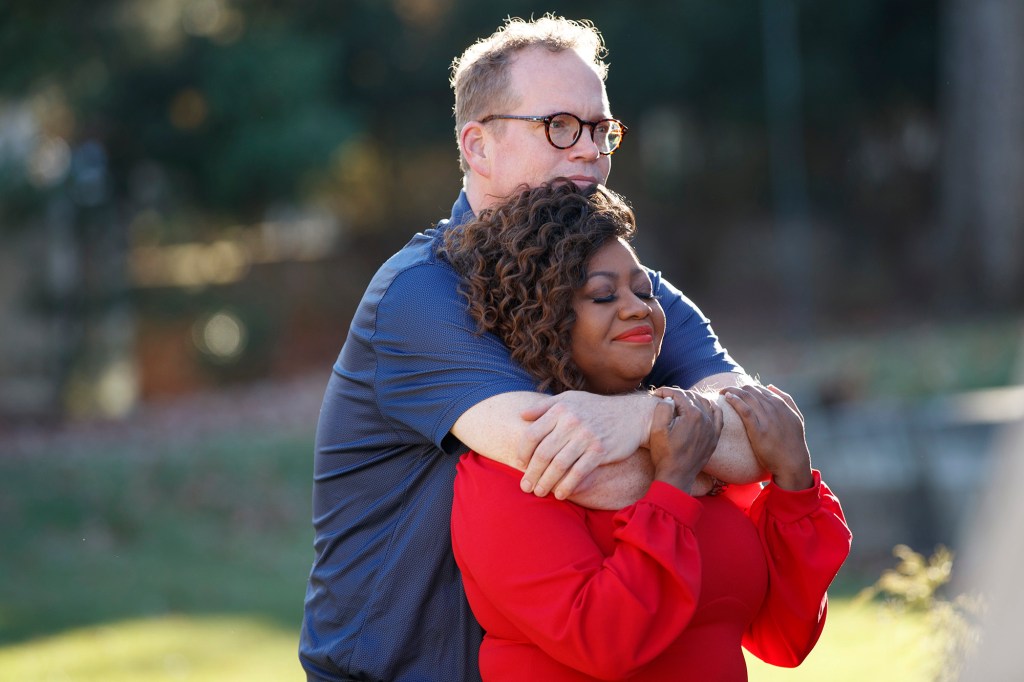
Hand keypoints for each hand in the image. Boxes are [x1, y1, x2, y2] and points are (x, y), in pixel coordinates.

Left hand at [518, 391, 659, 499]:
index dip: (523, 453)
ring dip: (546, 482)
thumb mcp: (570, 399)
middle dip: (531, 473)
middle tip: (525, 487)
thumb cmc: (595, 408)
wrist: (632, 415)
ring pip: (558, 465)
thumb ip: (545, 406)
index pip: (532, 434)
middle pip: (543, 453)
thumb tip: (521, 414)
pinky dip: (567, 486)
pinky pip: (578, 473)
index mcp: (560, 409)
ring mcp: (586, 437)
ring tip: (539, 493)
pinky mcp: (600, 451)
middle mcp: (571, 422)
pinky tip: (560, 494)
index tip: (520, 465)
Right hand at [648, 391, 722, 493]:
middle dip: (677, 394)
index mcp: (692, 415)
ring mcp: (712, 428)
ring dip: (692, 398)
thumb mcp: (657, 430)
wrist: (677, 475)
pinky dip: (712, 407)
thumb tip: (669, 399)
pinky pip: (718, 416)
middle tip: (665, 397)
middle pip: (692, 397)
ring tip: (679, 401)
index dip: (666, 391)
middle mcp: (706, 419)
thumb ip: (663, 408)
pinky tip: (705, 405)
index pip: (679, 394)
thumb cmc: (665, 454)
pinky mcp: (714, 437)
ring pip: (705, 403)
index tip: (655, 393)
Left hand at [720, 384, 813, 490]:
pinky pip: (745, 410)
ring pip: (746, 397)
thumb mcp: (796, 417)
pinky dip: (735, 401)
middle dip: (736, 388)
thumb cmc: (794, 441)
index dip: (746, 388)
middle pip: (751, 391)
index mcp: (781, 404)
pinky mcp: (758, 430)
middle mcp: (774, 408)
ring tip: (722, 392)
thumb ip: (786, 399)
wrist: (792, 462)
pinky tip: (727, 398)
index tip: (736, 391)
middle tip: (725, 391)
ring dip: (732, 391)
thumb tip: (770, 386)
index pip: (759, 389)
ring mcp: (766, 418)